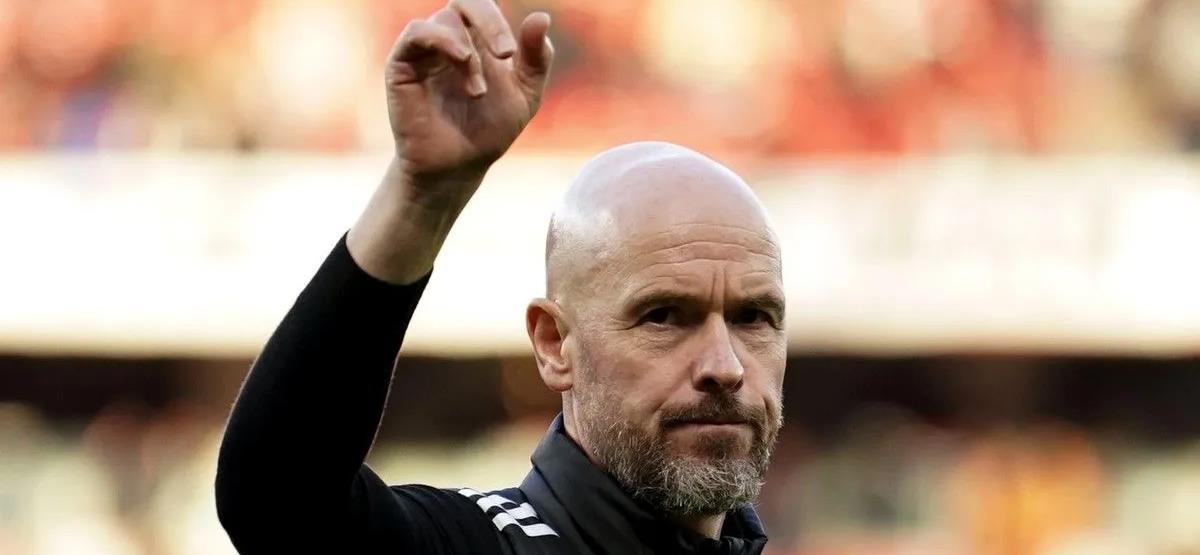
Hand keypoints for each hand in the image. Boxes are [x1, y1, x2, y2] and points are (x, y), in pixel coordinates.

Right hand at [386, 0, 553, 191]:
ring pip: (445, 21)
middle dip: (489, 22)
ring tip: (477, 91)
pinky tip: (460, 61)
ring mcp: (424, 50)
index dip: (497, 21)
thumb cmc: (489, 131)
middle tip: (504, 54)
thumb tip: (541, 16)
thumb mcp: (526, 94)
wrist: (458, 167)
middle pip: (464, 2)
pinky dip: (441, 40)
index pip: (484, 8)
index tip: (509, 54)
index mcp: (477, 40)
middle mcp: (449, 39)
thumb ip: (537, 57)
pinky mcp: (402, 65)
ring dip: (468, 53)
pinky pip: (416, 33)